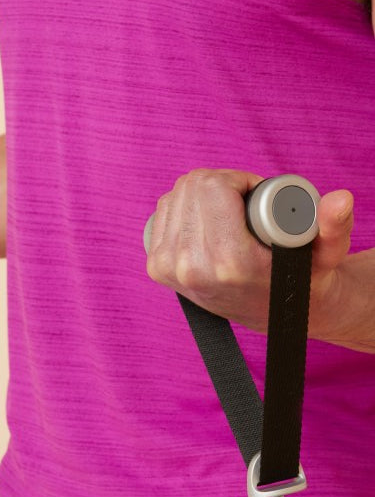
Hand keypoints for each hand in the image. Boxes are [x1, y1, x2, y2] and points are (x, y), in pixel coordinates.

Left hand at [145, 168, 353, 335]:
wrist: (274, 317)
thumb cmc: (302, 280)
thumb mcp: (325, 254)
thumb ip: (335, 227)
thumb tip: (340, 199)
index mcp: (228, 262)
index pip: (212, 187)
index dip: (237, 179)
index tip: (254, 192)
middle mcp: (191, 266)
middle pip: (191, 187)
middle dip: (219, 182)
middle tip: (243, 200)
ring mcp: (168, 268)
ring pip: (174, 196)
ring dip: (199, 194)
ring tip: (227, 211)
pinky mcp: (156, 268)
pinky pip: (162, 213)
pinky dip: (182, 206)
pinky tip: (203, 217)